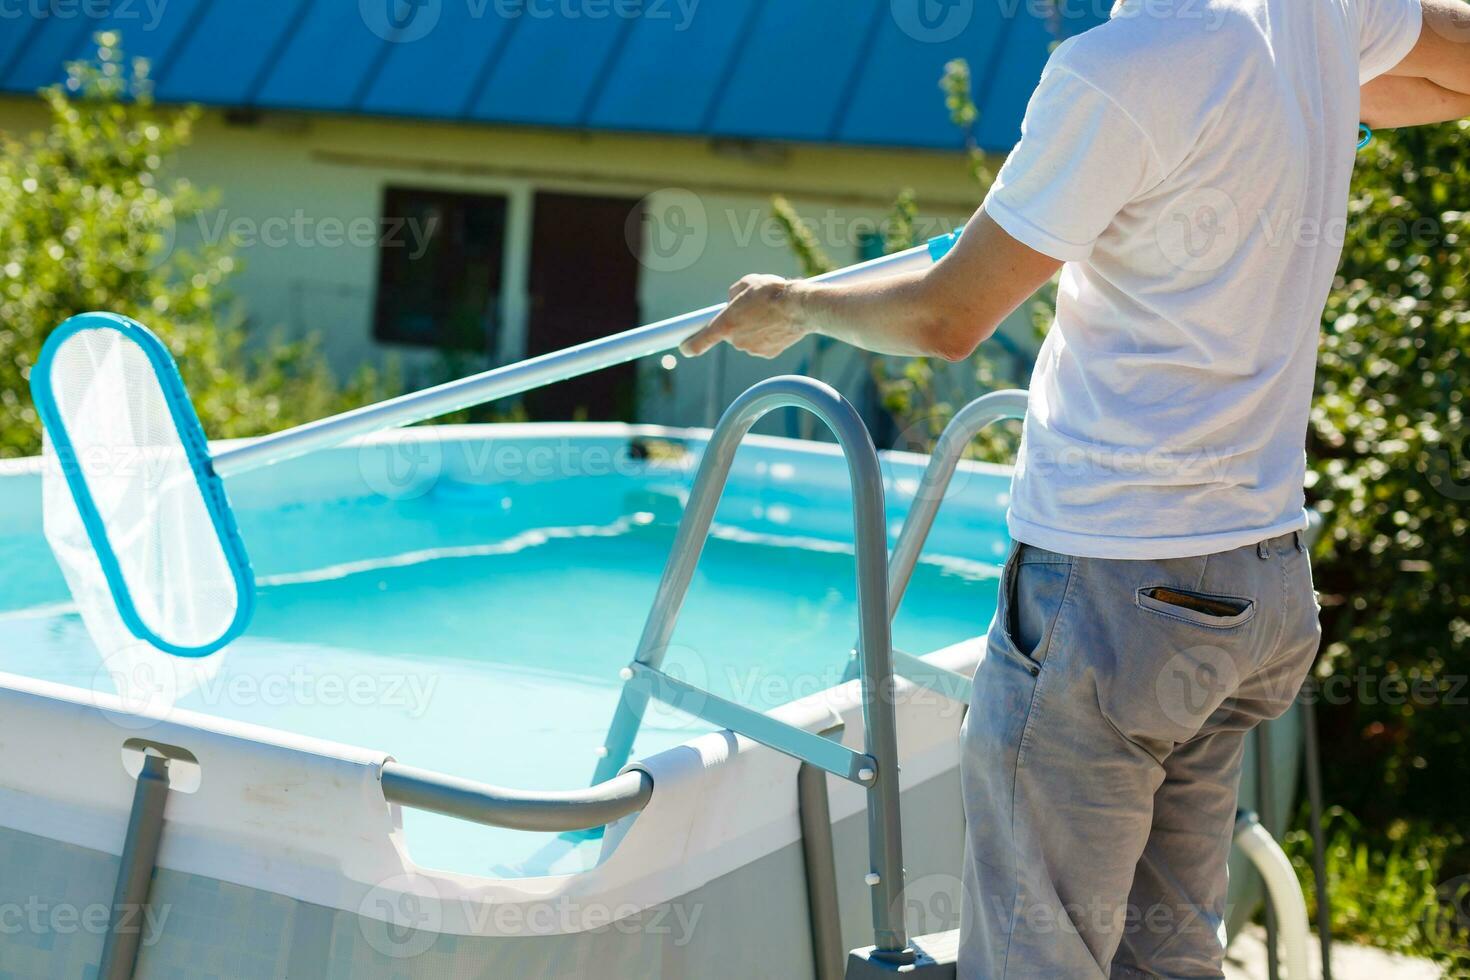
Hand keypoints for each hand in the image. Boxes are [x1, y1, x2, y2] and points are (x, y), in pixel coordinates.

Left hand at [678, 274, 811, 358]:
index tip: (684, 347)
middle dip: (736, 322)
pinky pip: (762, 343)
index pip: (699, 342)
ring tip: (768, 312)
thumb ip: (733, 293)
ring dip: (752, 328)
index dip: (690, 345)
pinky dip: (767, 335)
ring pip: (746, 338)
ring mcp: (752, 350)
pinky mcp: (768, 353)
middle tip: (750, 308)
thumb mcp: (746, 283)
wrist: (801, 307)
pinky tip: (778, 322)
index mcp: (725, 324)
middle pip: (729, 333)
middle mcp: (736, 341)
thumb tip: (732, 300)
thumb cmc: (772, 292)